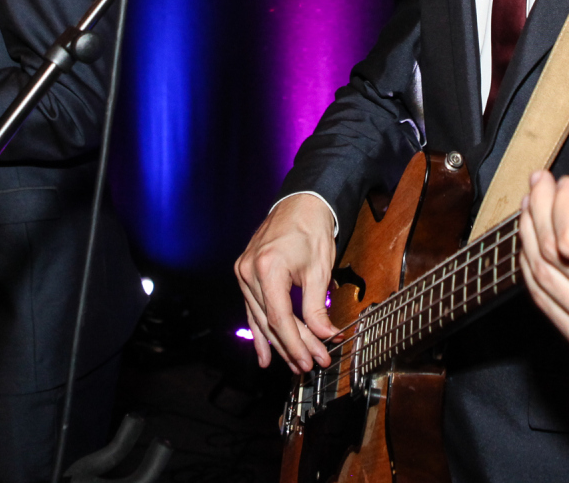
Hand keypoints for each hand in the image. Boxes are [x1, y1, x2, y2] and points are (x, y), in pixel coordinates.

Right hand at [233, 193, 338, 371]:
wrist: (301, 203)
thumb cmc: (311, 230)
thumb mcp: (319, 270)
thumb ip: (317, 306)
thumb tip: (325, 335)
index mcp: (267, 268)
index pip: (280, 318)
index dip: (296, 344)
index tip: (312, 360)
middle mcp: (249, 271)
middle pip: (270, 321)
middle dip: (293, 346)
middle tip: (311, 365)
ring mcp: (243, 272)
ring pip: (261, 318)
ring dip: (278, 343)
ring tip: (293, 364)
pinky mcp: (245, 273)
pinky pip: (253, 308)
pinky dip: (261, 330)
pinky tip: (264, 353)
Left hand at [518, 101, 568, 373]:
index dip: (558, 205)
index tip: (565, 183)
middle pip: (554, 257)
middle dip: (538, 213)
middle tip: (539, 187)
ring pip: (543, 282)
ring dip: (529, 239)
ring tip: (533, 209)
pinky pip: (548, 307)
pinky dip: (534, 272)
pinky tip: (537, 245)